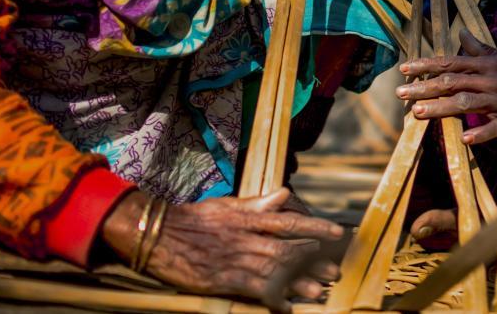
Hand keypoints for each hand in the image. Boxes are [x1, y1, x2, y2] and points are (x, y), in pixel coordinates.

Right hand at [101, 187, 343, 311]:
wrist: (158, 234)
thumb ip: (258, 203)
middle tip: (334, 271)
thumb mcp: (227, 205)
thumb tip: (286, 193)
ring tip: (319, 291)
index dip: (316, 226)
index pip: (290, 221)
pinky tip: (286, 307)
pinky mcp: (222, 279)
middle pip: (288, 249)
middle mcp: (246, 238)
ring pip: (275, 271)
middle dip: (314, 261)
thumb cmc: (194, 218)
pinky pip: (253, 290)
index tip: (338, 232)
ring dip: (299, 282)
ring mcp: (235, 259)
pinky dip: (272, 298)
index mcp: (249, 218)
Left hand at [395, 31, 496, 143]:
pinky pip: (496, 127)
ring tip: (418, 113)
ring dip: (441, 108)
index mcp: (488, 65)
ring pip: (466, 104)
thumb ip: (480, 48)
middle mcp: (491, 80)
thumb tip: (461, 33)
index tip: (404, 68)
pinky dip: (482, 132)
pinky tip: (465, 138)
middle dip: (424, 87)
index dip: (426, 65)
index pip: (451, 62)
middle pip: (452, 82)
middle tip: (399, 93)